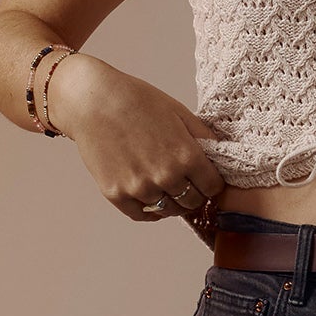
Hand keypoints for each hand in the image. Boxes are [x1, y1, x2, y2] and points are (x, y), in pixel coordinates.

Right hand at [45, 53, 226, 223]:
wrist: (92, 100)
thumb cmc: (137, 100)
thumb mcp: (180, 112)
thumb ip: (204, 138)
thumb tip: (223, 157)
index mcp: (187, 156)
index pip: (214, 188)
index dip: (212, 182)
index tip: (206, 177)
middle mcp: (165, 177)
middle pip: (193, 202)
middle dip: (194, 193)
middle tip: (187, 182)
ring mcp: (140, 188)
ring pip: (168, 210)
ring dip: (171, 200)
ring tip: (165, 184)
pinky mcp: (117, 195)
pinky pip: (142, 215)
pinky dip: (150, 210)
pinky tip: (151, 197)